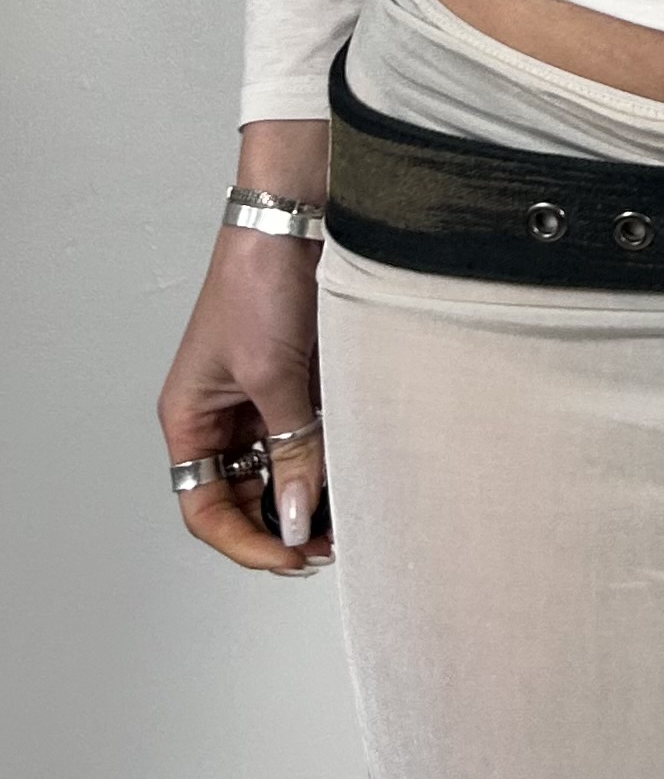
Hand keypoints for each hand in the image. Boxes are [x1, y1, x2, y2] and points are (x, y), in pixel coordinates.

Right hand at [158, 124, 332, 574]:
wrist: (299, 223)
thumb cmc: (260, 283)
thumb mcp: (274, 377)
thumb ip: (291, 449)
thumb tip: (298, 517)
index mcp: (192, 419)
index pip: (205, 506)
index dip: (246, 541)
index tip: (290, 556)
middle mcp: (224, 419)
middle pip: (246, 499)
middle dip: (284, 527)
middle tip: (332, 544)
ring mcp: (264, 405)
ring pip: (284, 476)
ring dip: (312, 499)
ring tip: (350, 516)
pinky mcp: (302, 389)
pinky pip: (313, 443)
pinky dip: (331, 464)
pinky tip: (356, 477)